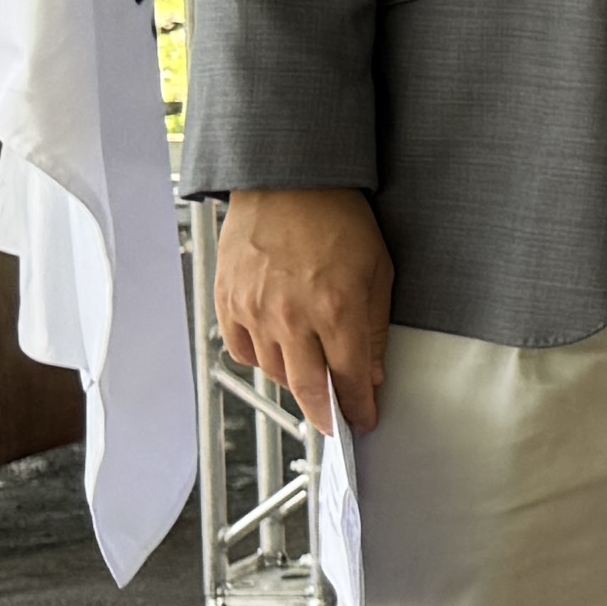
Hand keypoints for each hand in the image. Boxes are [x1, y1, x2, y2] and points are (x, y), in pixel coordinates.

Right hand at [215, 187, 395, 433]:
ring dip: (296, 383)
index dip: (358, 407)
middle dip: (324, 414)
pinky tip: (278, 353)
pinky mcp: (228, 302)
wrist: (287, 181)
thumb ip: (374, 329)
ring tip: (312, 379)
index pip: (348, 380)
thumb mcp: (378, 272)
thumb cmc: (338, 220)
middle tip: (335, 424)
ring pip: (273, 372)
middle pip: (307, 389)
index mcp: (336, 310)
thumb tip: (370, 375)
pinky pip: (242, 350)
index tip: (364, 421)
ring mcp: (254, 311)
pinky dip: (261, 360)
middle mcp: (291, 317)